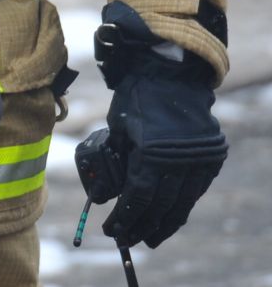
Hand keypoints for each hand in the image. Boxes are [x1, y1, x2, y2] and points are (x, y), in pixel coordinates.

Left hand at [101, 53, 227, 247]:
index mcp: (153, 153)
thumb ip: (115, 161)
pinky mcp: (210, 159)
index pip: (139, 198)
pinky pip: (194, 192)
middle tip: (126, 241)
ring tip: (149, 239)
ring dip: (164, 224)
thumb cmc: (136, 99)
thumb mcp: (117, 128)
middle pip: (160, 208)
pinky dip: (180, 206)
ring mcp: (199, 161)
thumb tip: (107, 194)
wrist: (172, 76)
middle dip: (141, 227)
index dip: (124, 218)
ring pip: (181, 204)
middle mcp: (180, 162)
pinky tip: (169, 218)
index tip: (111, 230)